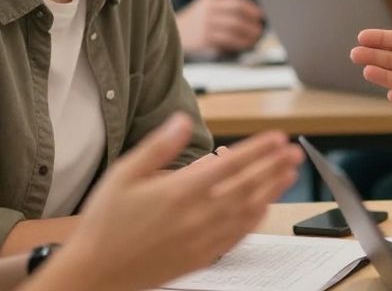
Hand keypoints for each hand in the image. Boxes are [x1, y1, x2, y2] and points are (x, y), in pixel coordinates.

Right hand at [54, 114, 301, 290]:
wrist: (96, 272)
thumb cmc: (105, 223)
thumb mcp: (123, 174)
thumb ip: (158, 146)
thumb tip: (182, 120)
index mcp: (179, 191)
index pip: (231, 164)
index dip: (259, 149)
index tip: (278, 137)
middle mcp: (197, 216)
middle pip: (247, 187)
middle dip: (274, 167)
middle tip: (295, 152)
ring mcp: (202, 240)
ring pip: (248, 212)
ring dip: (272, 191)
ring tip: (289, 175)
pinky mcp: (201, 258)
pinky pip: (237, 237)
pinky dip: (255, 220)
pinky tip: (264, 208)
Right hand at [176, 0, 263, 55]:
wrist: (173, 31)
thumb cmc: (195, 15)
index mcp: (210, 1)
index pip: (235, 3)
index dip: (250, 9)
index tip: (261, 14)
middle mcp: (208, 14)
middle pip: (235, 18)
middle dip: (251, 24)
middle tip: (260, 28)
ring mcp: (205, 28)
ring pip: (232, 32)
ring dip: (247, 36)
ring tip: (256, 37)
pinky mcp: (204, 41)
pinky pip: (225, 43)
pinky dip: (238, 44)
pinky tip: (245, 45)